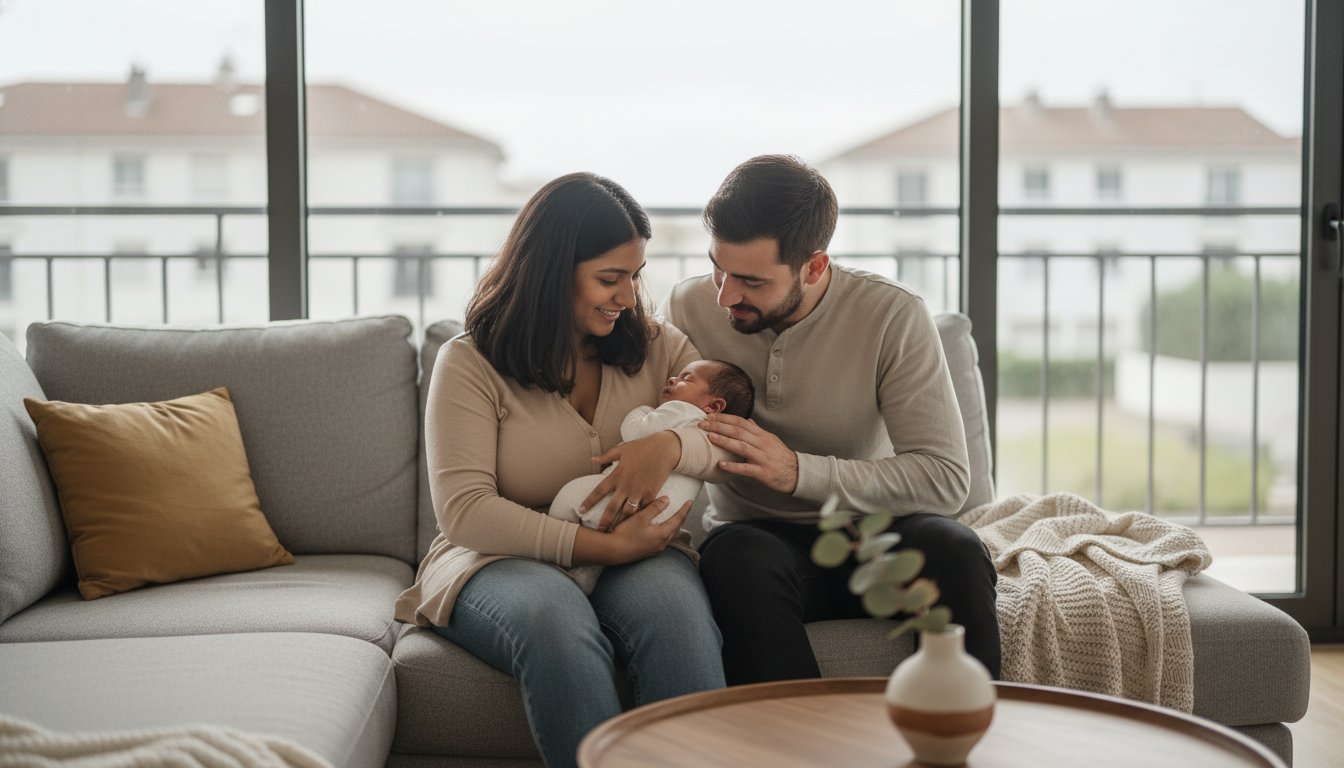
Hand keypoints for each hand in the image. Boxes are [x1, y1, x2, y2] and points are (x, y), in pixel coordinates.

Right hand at [571, 496, 693, 565]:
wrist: (612, 552)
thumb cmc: (626, 533)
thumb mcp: (640, 517)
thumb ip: (654, 507)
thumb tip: (667, 500)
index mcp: (662, 534)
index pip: (678, 519)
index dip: (685, 509)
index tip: (690, 501)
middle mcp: (661, 544)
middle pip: (675, 529)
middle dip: (680, 518)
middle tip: (684, 509)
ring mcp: (655, 550)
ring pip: (669, 535)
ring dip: (673, 526)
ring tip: (674, 518)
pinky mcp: (647, 552)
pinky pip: (661, 540)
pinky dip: (664, 532)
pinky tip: (659, 529)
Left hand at [579, 431, 680, 530]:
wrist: (664, 449)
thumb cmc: (642, 447)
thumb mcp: (622, 449)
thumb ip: (606, 456)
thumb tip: (592, 459)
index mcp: (617, 475)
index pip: (598, 491)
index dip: (589, 502)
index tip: (581, 511)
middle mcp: (626, 485)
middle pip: (612, 507)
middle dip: (605, 521)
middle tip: (599, 531)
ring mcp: (639, 491)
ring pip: (628, 512)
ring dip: (622, 523)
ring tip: (618, 532)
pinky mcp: (651, 493)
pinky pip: (644, 509)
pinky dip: (640, 517)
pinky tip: (637, 525)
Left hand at [699, 413, 798, 493]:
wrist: (797, 473)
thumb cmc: (781, 456)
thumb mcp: (771, 440)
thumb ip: (758, 431)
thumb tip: (748, 421)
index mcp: (762, 435)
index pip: (740, 422)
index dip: (724, 417)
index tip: (709, 415)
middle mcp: (761, 443)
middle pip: (738, 431)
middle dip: (719, 426)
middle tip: (702, 423)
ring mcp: (762, 457)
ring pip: (741, 446)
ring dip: (724, 441)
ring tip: (709, 437)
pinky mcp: (762, 472)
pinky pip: (746, 468)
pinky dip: (733, 466)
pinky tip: (721, 465)